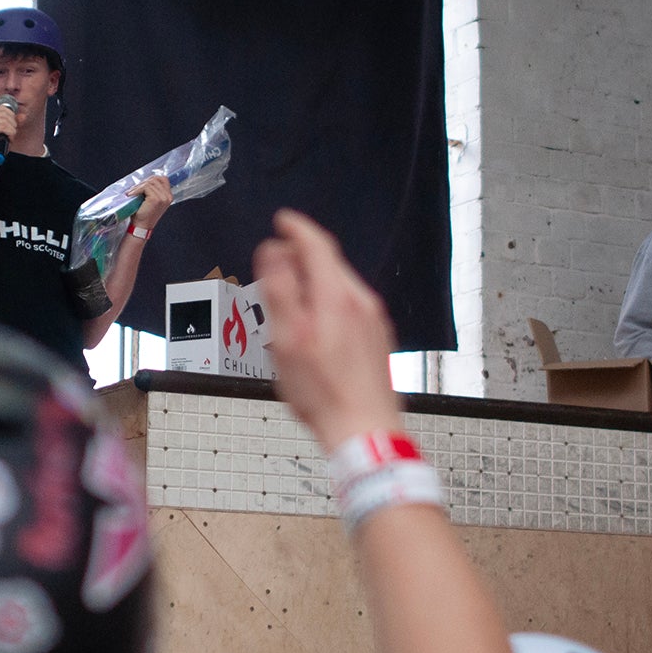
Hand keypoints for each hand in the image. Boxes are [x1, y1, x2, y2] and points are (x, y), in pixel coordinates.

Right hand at [0, 99, 20, 166]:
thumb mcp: (8, 133)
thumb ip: (15, 123)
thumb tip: (23, 116)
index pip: (2, 108)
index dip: (12, 115)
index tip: (14, 125)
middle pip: (4, 113)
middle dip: (13, 123)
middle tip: (12, 133)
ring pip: (4, 120)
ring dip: (12, 130)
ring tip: (10, 137)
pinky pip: (2, 127)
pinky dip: (9, 133)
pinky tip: (9, 139)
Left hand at [126, 174, 173, 230]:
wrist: (141, 227)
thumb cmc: (143, 214)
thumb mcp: (150, 200)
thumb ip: (152, 190)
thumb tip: (144, 180)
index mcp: (168, 196)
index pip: (163, 179)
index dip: (151, 179)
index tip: (142, 184)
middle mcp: (168, 196)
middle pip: (156, 179)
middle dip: (143, 182)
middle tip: (134, 189)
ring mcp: (163, 197)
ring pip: (149, 182)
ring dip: (138, 186)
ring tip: (131, 192)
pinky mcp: (156, 199)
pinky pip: (145, 187)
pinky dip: (136, 189)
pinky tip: (131, 194)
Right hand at [253, 209, 400, 448]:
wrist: (364, 431)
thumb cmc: (323, 393)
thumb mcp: (287, 339)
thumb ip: (280, 290)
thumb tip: (274, 252)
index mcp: (337, 296)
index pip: (317, 245)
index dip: (296, 229)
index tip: (283, 221)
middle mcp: (362, 303)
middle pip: (330, 265)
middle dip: (302, 257)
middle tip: (277, 263)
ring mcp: (374, 322)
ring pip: (340, 287)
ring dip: (315, 282)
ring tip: (290, 300)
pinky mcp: (378, 340)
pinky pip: (350, 308)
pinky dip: (329, 303)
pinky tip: (316, 326)